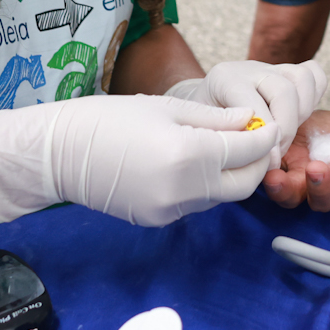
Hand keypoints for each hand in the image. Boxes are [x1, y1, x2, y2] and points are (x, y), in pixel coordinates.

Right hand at [0, 95, 276, 227]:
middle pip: (244, 185)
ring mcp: (171, 211)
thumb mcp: (167, 108)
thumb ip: (215, 119)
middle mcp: (184, 190)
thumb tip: (251, 120)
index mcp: (189, 156)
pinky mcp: (158, 220)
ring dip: (233, 175)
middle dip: (256, 162)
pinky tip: (196, 163)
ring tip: (226, 147)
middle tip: (254, 138)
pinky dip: (207, 185)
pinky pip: (197, 203)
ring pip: (222, 197)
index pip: (247, 151)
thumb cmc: (109, 119)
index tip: (270, 123)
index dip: (265, 136)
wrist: (60, 153)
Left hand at [167, 59, 326, 159]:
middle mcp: (250, 69)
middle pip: (284, 91)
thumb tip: (261, 155)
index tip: (267, 163)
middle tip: (277, 153)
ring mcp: (271, 68)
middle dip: (286, 129)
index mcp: (225, 79)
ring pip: (303, 79)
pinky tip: (300, 120)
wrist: (200, 103)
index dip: (263, 139)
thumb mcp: (204, 132)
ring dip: (302, 113)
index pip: (254, 106)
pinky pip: (314, 75)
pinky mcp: (287, 73)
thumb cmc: (201, 123)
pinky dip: (314, 97)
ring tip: (287, 137)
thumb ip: (229, 140)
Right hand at [260, 110, 329, 210]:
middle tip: (279, 178)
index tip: (266, 173)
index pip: (272, 183)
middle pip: (293, 198)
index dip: (267, 182)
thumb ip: (280, 129)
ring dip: (320, 186)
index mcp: (287, 173)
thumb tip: (258, 125)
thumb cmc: (318, 131)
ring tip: (317, 168)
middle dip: (286, 190)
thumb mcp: (295, 125)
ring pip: (325, 198)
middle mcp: (307, 187)